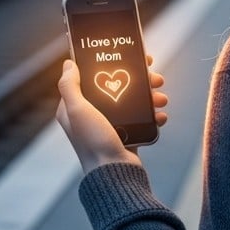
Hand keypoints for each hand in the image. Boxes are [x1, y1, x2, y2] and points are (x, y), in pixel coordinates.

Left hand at [56, 55, 168, 173]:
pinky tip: (161, 115)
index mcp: (74, 108)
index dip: (106, 64)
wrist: (114, 174)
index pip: (89, 78)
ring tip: (161, 98)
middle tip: (153, 75)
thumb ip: (69, 86)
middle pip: (116, 87)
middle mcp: (91, 115)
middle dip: (137, 80)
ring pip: (132, 101)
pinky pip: (142, 119)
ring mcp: (110, 125)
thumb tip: (68, 64)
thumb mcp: (77, 110)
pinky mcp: (126, 135)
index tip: (125, 55)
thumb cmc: (93, 142)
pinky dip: (153, 115)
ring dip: (150, 96)